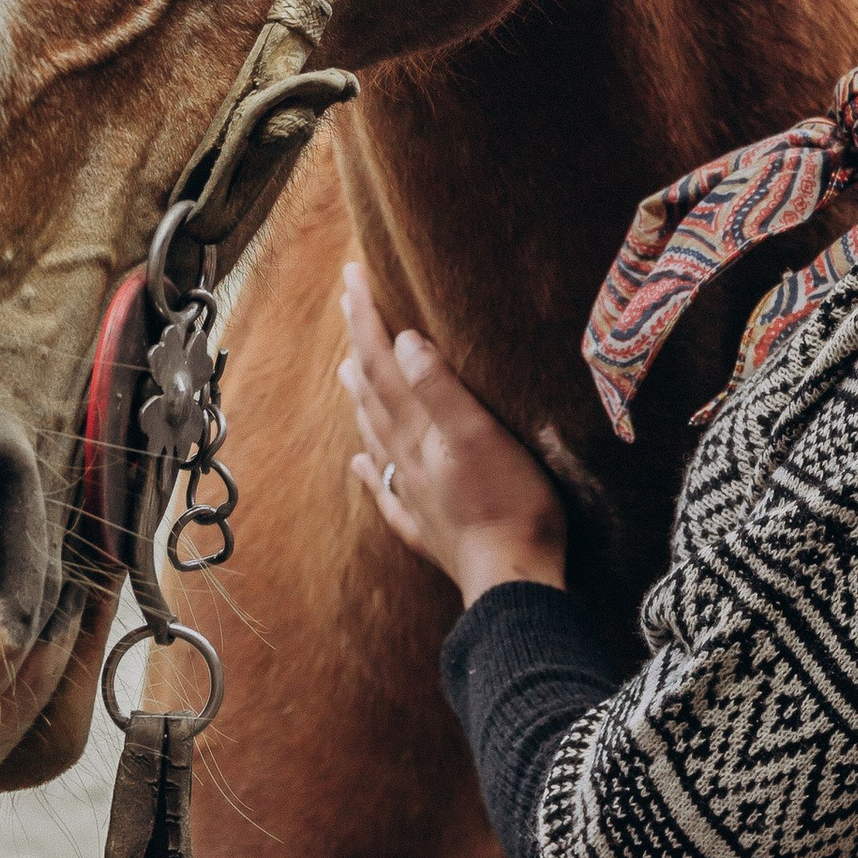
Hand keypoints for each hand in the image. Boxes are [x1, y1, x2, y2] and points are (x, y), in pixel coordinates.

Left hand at [340, 262, 565, 606]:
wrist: (511, 582)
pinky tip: (359, 463)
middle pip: (372, 391)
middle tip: (347, 303)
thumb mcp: (480, 436)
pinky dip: (368, 469)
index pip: (383, 362)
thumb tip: (403, 342)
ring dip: (359, 396)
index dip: (365, 318)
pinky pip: (385, 490)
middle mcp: (405, 458)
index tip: (351, 275)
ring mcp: (412, 493)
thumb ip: (440, 389)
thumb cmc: (510, 505)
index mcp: (418, 431)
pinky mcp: (426, 525)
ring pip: (374, 434)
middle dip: (358, 343)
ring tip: (346, 370)